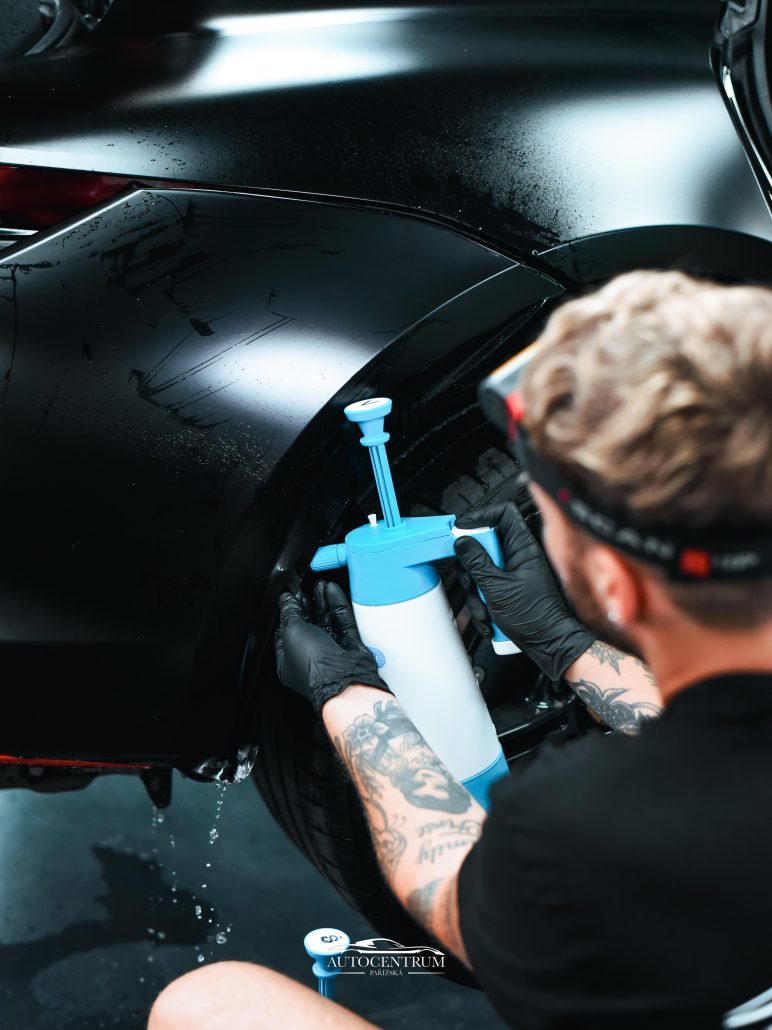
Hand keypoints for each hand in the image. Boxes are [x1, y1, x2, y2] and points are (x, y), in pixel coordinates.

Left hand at [275, 580, 389, 712]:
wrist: (345, 679)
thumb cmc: (315, 665)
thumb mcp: (293, 632)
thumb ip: (290, 613)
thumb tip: (287, 600)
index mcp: (290, 661)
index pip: (285, 632)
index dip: (288, 613)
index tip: (291, 596)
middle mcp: (310, 657)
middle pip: (307, 625)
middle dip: (307, 604)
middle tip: (306, 588)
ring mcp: (330, 652)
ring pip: (326, 621)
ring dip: (323, 602)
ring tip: (321, 585)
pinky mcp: (349, 646)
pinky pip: (342, 622)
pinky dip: (338, 605)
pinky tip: (333, 591)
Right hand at [453, 502, 595, 681]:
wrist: (550, 644)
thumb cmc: (536, 617)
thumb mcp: (497, 587)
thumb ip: (477, 562)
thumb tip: (462, 542)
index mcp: (523, 547)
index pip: (503, 513)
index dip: (480, 517)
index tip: (462, 530)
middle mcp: (520, 556)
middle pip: (485, 544)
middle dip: (472, 566)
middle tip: (473, 579)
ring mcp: (514, 572)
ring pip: (483, 568)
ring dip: (476, 590)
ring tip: (483, 606)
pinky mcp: (509, 588)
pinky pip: (487, 586)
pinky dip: (483, 602)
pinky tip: (488, 617)